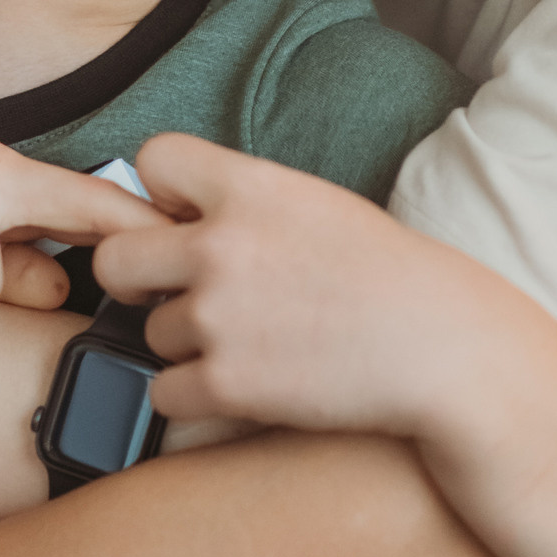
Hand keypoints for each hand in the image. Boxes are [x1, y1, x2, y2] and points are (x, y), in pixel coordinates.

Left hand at [92, 134, 484, 439]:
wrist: (442, 349)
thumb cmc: (389, 278)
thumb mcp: (316, 205)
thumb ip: (244, 203)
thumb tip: (180, 215)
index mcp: (250, 187)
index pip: (152, 159)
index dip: (161, 195)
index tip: (185, 222)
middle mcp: (221, 245)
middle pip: (114, 257)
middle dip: (138, 277)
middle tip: (176, 293)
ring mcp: (218, 317)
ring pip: (149, 331)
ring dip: (184, 343)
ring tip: (247, 345)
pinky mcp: (226, 383)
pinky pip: (163, 392)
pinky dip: (192, 397)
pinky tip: (239, 387)